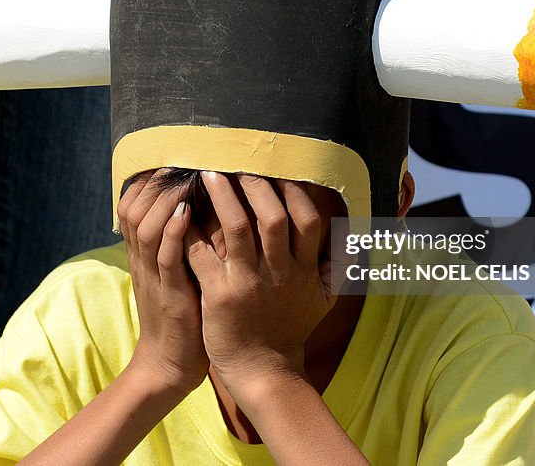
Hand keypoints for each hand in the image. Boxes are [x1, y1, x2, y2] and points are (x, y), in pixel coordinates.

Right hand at [119, 170, 208, 394]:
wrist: (171, 365)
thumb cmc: (184, 313)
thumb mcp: (179, 270)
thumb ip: (184, 240)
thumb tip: (204, 201)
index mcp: (144, 252)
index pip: (134, 201)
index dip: (150, 177)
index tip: (175, 155)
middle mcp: (143, 259)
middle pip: (135, 206)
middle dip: (158, 179)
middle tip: (183, 156)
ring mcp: (153, 276)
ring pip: (147, 225)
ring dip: (166, 198)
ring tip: (187, 175)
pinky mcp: (168, 295)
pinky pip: (165, 257)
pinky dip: (174, 232)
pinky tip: (188, 212)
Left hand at [185, 172, 334, 396]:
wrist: (263, 371)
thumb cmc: (289, 329)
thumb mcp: (323, 299)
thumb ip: (336, 265)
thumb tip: (352, 232)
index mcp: (303, 270)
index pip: (308, 220)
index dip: (295, 191)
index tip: (279, 170)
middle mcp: (278, 273)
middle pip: (274, 217)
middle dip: (257, 185)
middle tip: (240, 162)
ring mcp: (247, 283)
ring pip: (236, 229)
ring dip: (223, 197)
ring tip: (210, 173)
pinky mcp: (218, 295)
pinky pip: (203, 255)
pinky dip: (191, 232)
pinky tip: (182, 213)